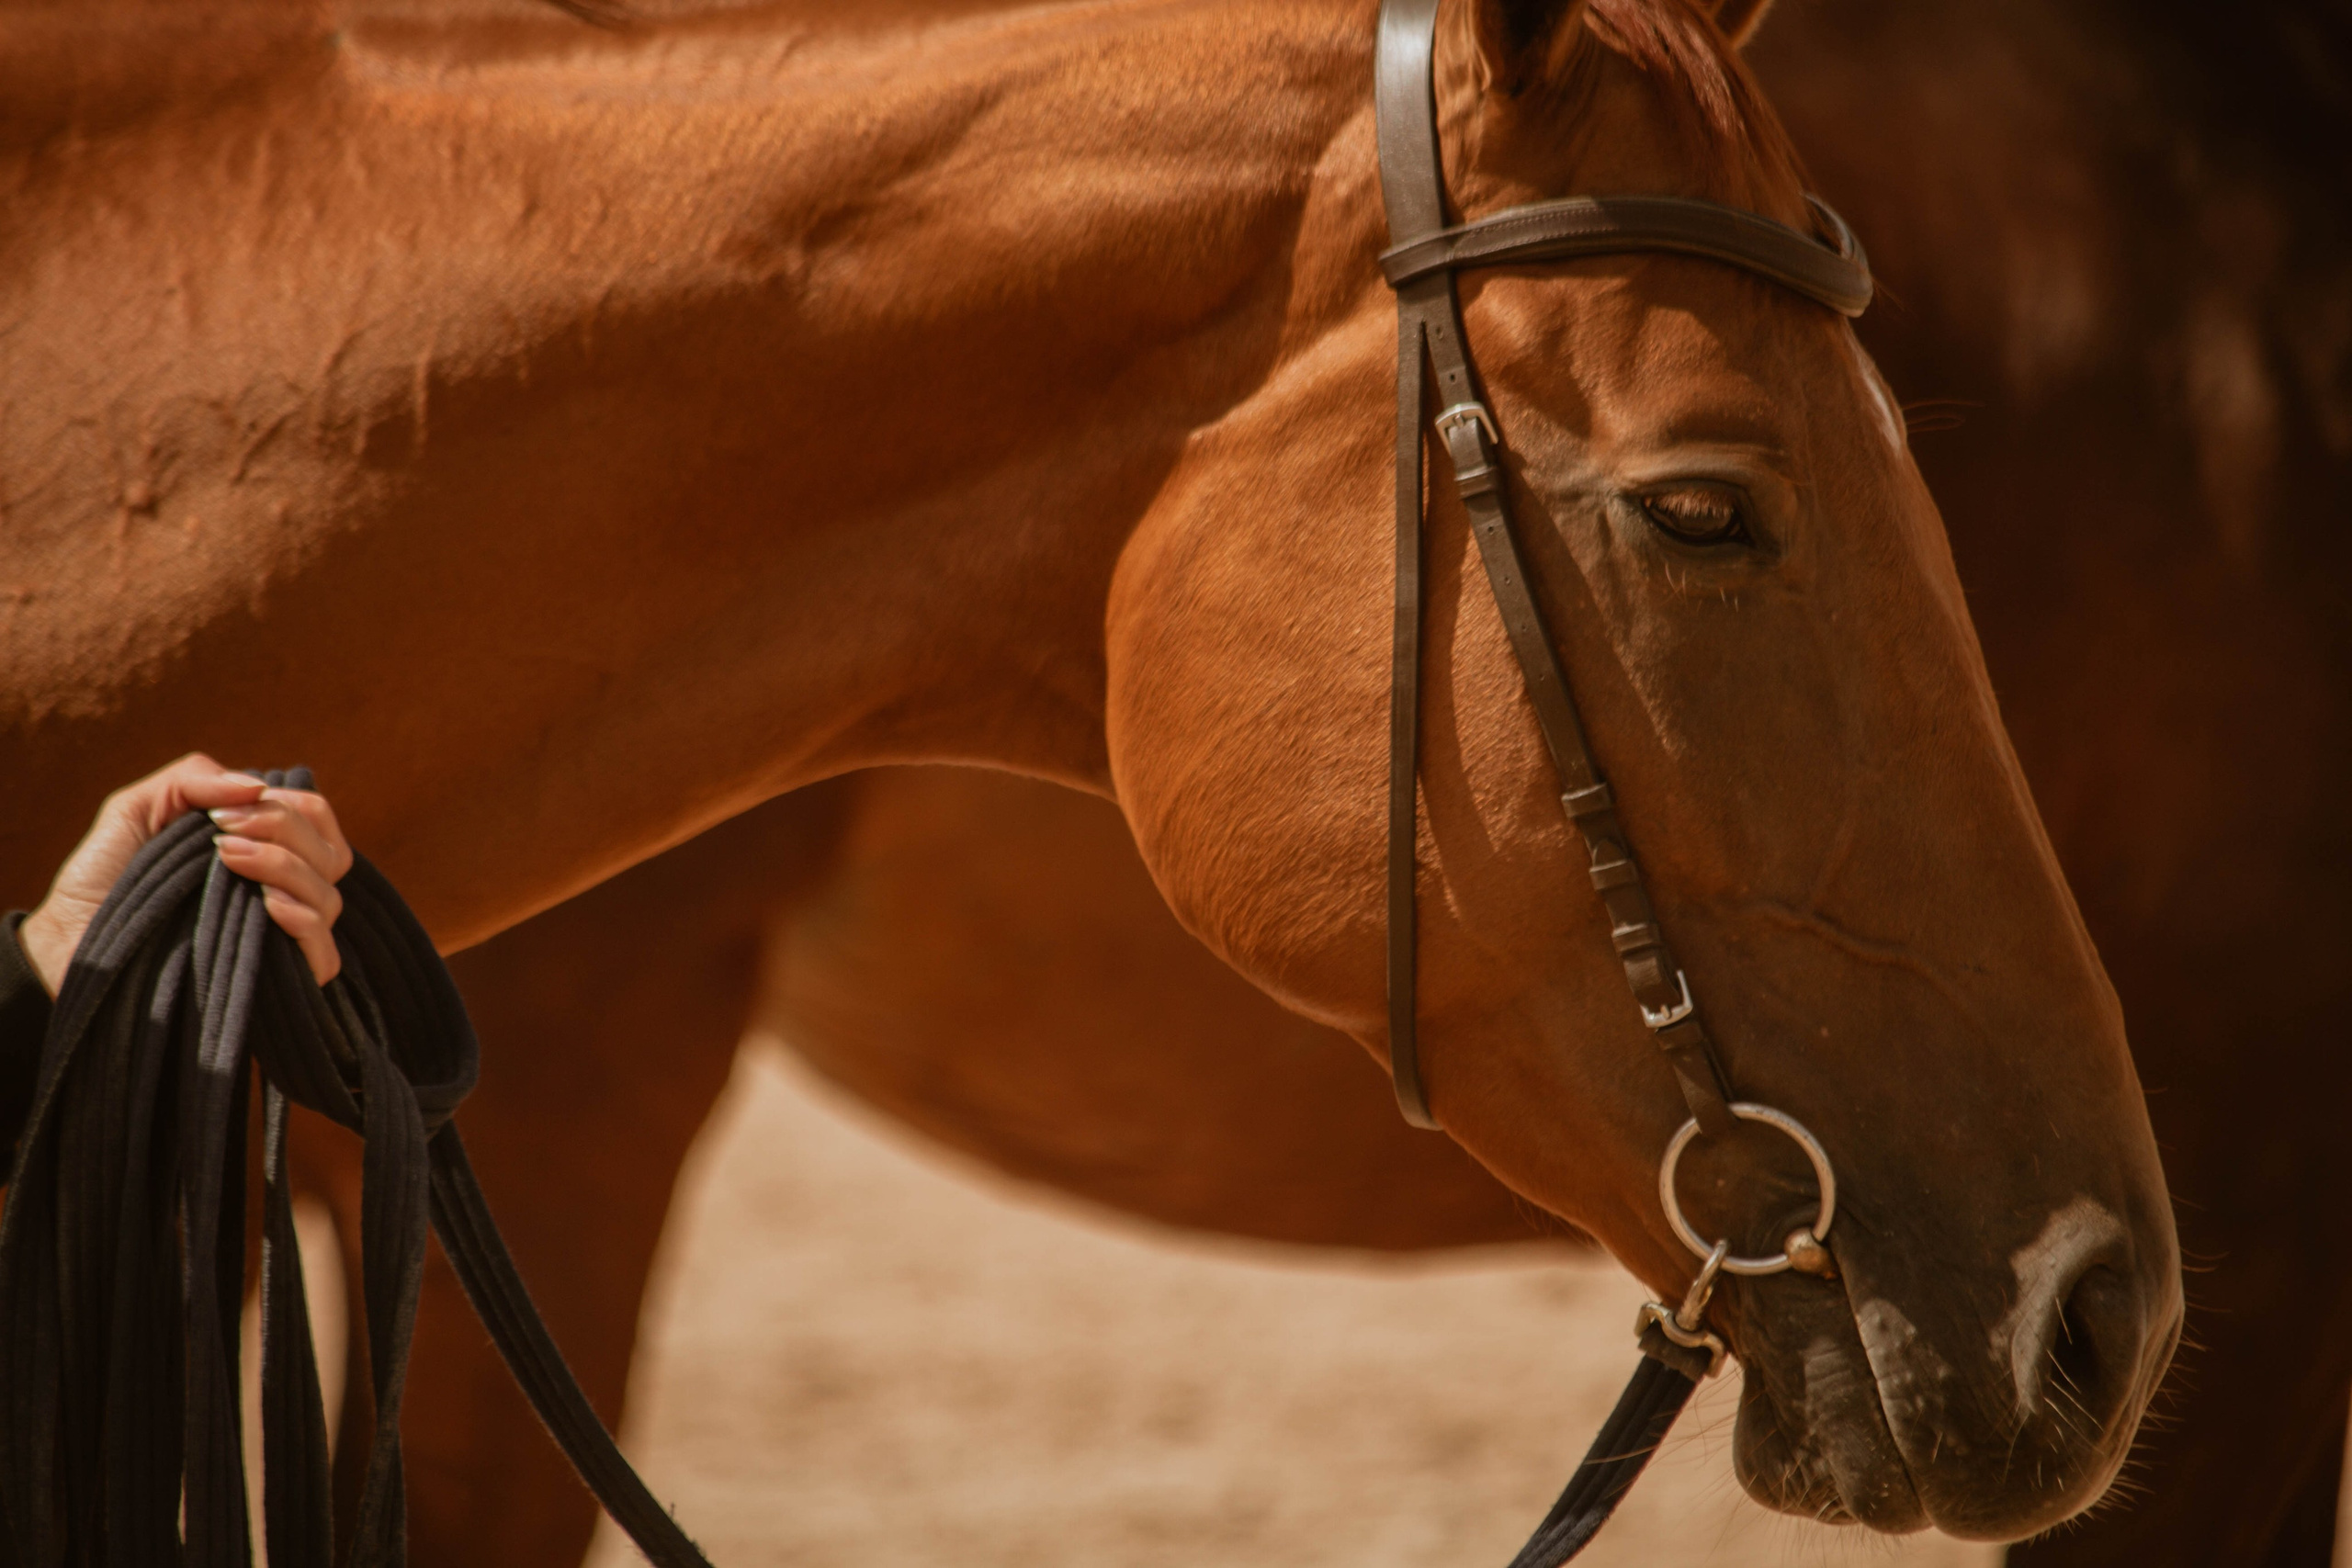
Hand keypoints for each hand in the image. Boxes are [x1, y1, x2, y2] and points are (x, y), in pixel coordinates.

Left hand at [17, 753, 353, 994]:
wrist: (66, 939)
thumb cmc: (99, 876)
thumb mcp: (138, 807)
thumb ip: (195, 779)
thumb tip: (260, 787)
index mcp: (262, 850)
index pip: (317, 820)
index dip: (288, 808)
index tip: (226, 814)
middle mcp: (281, 893)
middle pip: (331, 855)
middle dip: (283, 831)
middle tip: (222, 834)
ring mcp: (279, 938)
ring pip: (329, 898)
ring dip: (286, 868)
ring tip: (226, 861)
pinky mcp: (273, 980)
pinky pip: (325, 956)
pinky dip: (305, 922)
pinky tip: (267, 906)